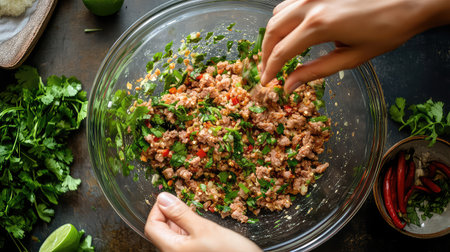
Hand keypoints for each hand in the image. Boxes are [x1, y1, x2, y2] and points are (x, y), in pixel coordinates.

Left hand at [144, 192, 261, 251]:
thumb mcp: (205, 229)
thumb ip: (181, 214)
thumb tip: (163, 198)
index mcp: (171, 249)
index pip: (151, 226)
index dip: (158, 208)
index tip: (170, 197)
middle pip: (161, 231)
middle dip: (169, 213)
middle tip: (184, 202)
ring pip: (173, 236)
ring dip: (180, 221)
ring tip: (193, 213)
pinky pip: (184, 241)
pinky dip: (189, 230)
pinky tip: (200, 225)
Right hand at [260, 0, 449, 92]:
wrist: (409, 1)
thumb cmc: (386, 30)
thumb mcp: (351, 57)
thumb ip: (315, 71)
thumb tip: (289, 85)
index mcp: (319, 25)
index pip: (281, 51)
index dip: (270, 69)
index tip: (266, 82)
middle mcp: (310, 5)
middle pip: (273, 31)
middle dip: (266, 54)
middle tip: (267, 70)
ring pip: (277, 14)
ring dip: (272, 35)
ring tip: (276, 53)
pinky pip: (289, 3)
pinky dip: (283, 19)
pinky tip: (290, 32)